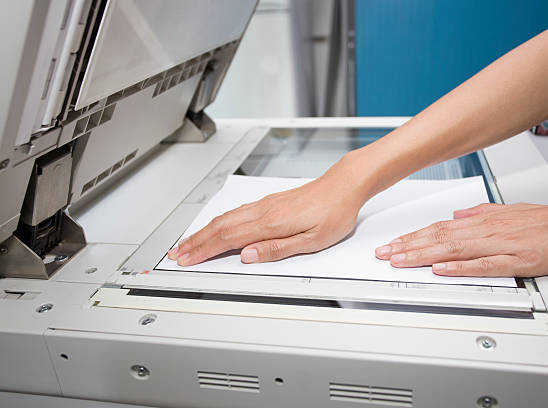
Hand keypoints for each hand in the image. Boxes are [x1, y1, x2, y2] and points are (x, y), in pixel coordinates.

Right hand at [167, 156, 367, 265]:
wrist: (344, 185)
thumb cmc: (334, 213)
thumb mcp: (312, 241)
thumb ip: (278, 249)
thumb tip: (248, 256)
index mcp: (271, 224)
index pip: (228, 240)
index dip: (204, 251)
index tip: (186, 260)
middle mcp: (263, 211)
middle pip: (220, 227)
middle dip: (196, 242)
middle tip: (177, 253)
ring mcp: (265, 205)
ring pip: (226, 218)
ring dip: (204, 231)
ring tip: (190, 242)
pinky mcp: (270, 201)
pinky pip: (237, 212)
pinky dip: (219, 221)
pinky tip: (216, 225)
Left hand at [374, 199, 547, 276]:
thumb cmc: (546, 221)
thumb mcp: (508, 211)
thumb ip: (480, 214)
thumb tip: (456, 216)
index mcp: (481, 221)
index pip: (437, 228)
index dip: (411, 236)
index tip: (391, 243)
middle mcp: (485, 231)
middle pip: (438, 238)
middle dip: (407, 246)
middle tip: (383, 254)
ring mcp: (499, 245)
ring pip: (453, 250)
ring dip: (423, 255)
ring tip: (400, 260)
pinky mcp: (515, 261)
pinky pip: (483, 265)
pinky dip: (460, 267)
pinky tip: (441, 270)